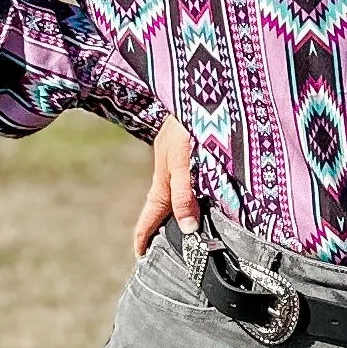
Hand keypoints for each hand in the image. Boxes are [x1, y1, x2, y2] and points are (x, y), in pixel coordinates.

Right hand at [132, 116, 202, 256]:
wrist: (202, 91)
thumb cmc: (188, 124)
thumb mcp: (183, 162)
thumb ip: (184, 194)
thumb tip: (187, 228)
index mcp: (163, 180)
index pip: (150, 215)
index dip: (144, 236)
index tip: (141, 256)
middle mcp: (171, 173)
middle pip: (166, 207)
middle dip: (165, 228)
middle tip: (169, 250)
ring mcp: (182, 163)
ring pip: (181, 194)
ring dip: (182, 212)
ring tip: (188, 231)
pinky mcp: (196, 153)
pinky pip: (192, 182)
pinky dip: (195, 196)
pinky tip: (205, 198)